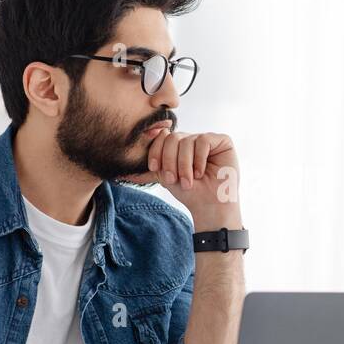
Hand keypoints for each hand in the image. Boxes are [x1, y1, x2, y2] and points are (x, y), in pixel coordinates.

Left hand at [122, 125, 241, 222]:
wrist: (210, 207)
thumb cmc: (191, 193)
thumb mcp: (165, 179)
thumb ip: (147, 172)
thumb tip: (121, 174)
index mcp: (178, 146)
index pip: (161, 137)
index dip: (156, 152)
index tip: (155, 169)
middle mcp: (192, 139)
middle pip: (172, 137)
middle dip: (169, 160)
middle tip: (172, 179)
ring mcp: (207, 139)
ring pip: (186, 140)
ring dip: (184, 165)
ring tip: (188, 181)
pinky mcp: (222, 141)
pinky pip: (203, 140)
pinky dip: (198, 159)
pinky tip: (200, 172)